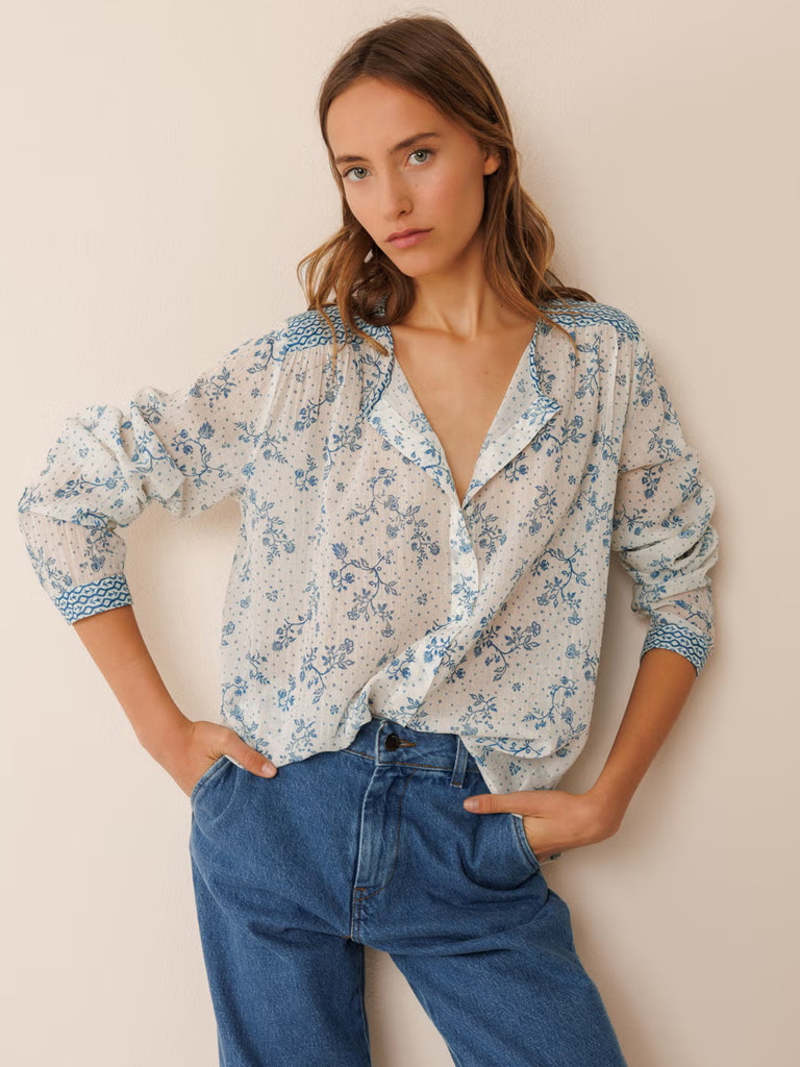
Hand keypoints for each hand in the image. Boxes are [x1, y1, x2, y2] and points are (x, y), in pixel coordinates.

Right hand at [166, 719, 277, 797]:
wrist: (169, 736)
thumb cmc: (196, 738)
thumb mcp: (226, 741)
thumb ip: (248, 756)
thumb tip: (272, 772)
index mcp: (215, 791)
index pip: (242, 801)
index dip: (257, 798)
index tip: (274, 795)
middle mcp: (208, 797)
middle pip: (235, 801)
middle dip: (250, 797)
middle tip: (270, 793)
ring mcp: (202, 794)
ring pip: (226, 795)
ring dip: (239, 790)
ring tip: (258, 785)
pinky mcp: (200, 787)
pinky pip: (218, 790)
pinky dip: (228, 785)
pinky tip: (239, 777)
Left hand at [463, 787, 619, 861]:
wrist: (594, 817)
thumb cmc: (561, 810)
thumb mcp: (526, 802)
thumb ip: (497, 803)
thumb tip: (467, 806)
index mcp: (521, 844)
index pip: (492, 849)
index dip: (478, 847)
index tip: (463, 844)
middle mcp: (531, 853)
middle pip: (505, 852)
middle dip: (490, 848)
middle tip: (471, 843)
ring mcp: (543, 852)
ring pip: (517, 851)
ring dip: (505, 846)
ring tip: (489, 839)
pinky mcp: (552, 846)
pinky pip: (530, 848)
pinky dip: (520, 843)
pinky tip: (517, 836)